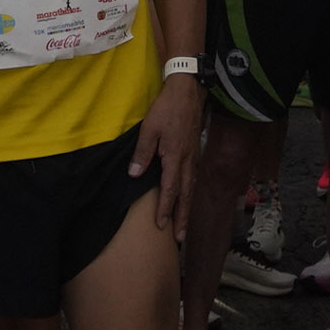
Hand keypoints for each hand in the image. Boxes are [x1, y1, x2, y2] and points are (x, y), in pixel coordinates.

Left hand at [133, 71, 200, 237]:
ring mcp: (193, 157)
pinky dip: (189, 194)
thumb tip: (134, 175)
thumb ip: (142, 153)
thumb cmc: (166, 108)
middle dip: (182, 218)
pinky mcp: (194, 152)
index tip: (161, 225)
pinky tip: (185, 199)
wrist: (188, 91)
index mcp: (174, 157)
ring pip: (191, 189)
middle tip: (179, 238)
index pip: (170, 189)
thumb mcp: (149, 128)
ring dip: (187, 209)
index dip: (166, 209)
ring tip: (183, 226)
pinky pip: (192, 179)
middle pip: (185, 195)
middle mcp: (187, 161)